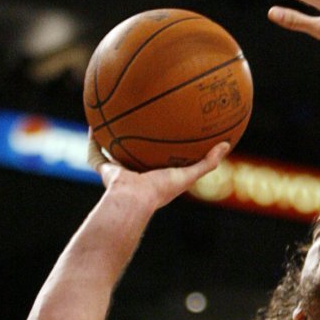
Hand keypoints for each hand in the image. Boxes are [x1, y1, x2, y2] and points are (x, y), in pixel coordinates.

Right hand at [87, 133, 229, 211]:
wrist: (133, 200)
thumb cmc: (161, 190)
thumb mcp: (189, 174)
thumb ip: (208, 162)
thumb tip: (227, 144)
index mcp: (156, 177)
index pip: (161, 162)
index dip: (165, 151)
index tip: (169, 136)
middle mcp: (137, 174)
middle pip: (136, 155)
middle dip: (137, 142)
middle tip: (141, 123)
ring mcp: (120, 173)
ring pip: (114, 153)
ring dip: (112, 139)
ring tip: (113, 119)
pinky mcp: (105, 169)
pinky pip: (96, 153)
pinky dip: (92, 140)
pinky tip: (93, 124)